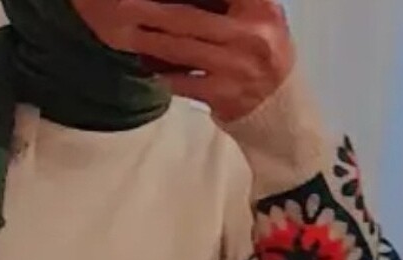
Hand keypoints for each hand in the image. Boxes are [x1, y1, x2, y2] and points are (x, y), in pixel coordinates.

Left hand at [120, 0, 295, 122]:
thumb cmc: (262, 54)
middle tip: (124, 5)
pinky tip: (146, 66)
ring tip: (126, 31)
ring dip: (149, 40)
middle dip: (152, 12)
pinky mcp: (221, 95)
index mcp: (259, 8)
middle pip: (189, 19)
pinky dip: (163, 74)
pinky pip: (183, 82)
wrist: (278, 107)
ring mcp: (233, 67)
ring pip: (181, 50)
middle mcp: (248, 35)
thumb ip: (234, 2)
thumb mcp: (262, 16)